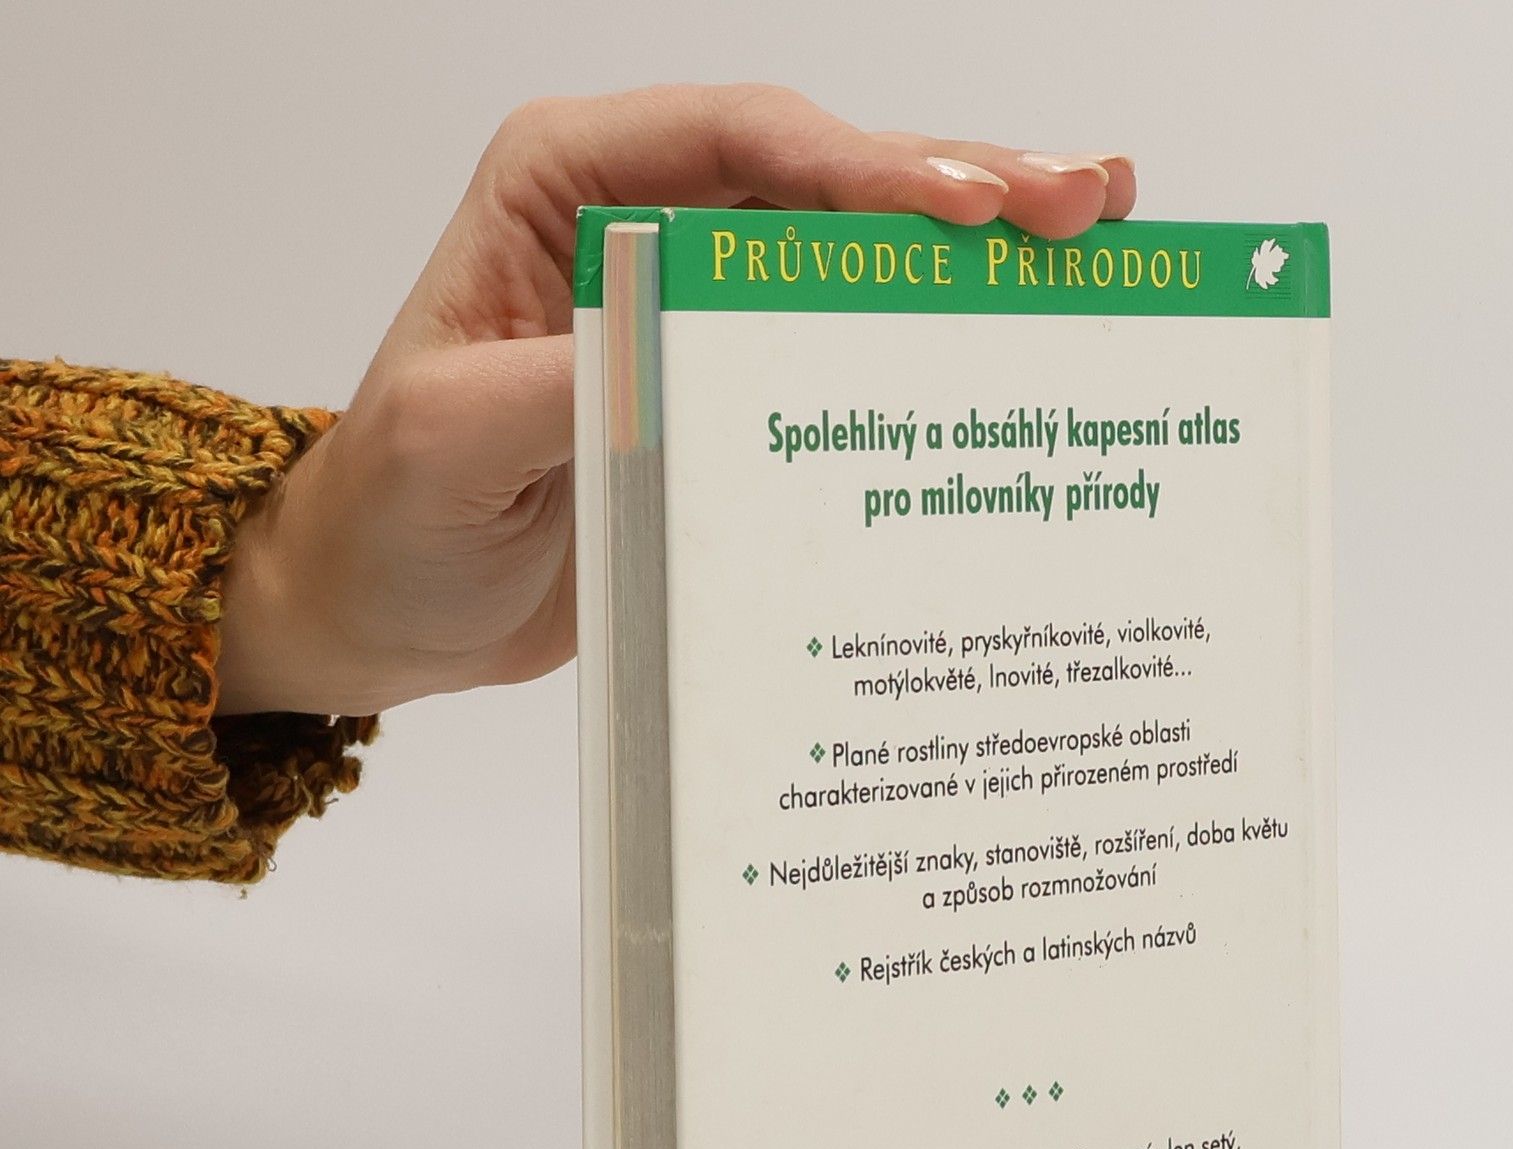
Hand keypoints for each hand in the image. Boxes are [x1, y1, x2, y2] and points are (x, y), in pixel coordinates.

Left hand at [218, 84, 1135, 715]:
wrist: (384, 607)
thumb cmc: (390, 515)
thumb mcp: (450, 443)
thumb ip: (557, 385)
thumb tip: (682, 355)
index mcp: (565, 190)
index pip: (737, 145)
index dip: (864, 168)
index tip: (967, 209)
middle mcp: (645, 225)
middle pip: (826, 180)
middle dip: (963, 186)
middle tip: (1086, 201)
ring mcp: (700, 308)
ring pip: (858, 255)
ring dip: (979, 250)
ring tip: (1096, 238)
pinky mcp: (733, 393)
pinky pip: (847, 350)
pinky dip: (936, 344)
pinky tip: (1021, 339)